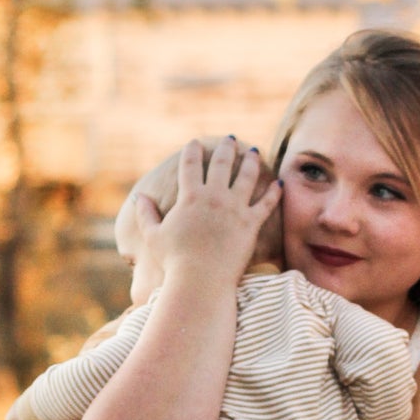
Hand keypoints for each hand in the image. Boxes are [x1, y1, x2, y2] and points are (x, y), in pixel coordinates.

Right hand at [128, 137, 282, 288]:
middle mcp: (214, 197)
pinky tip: (278, 183)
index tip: (195, 142)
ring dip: (251, 161)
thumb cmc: (174, 261)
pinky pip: (266, 204)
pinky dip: (274, 193)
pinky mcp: (251, 224)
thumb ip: (146, 214)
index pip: (190, 165)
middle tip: (229, 139)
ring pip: (246, 176)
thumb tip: (140, 197)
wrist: (200, 280)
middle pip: (221, 164)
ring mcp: (234, 209)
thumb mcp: (154, 236)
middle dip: (225, 148)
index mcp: (190, 197)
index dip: (192, 151)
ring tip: (254, 152)